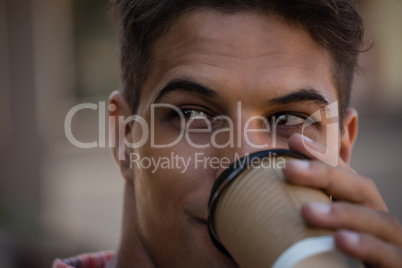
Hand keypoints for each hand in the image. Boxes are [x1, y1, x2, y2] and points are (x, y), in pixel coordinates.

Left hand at [283, 134, 401, 267]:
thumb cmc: (337, 257)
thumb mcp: (318, 233)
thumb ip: (304, 212)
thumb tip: (251, 205)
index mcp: (360, 207)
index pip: (343, 175)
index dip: (321, 156)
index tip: (293, 142)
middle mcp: (378, 219)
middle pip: (360, 189)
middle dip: (326, 174)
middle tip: (289, 169)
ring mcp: (393, 242)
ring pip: (377, 220)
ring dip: (341, 212)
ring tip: (307, 211)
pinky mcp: (397, 265)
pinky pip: (388, 254)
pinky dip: (365, 245)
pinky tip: (340, 241)